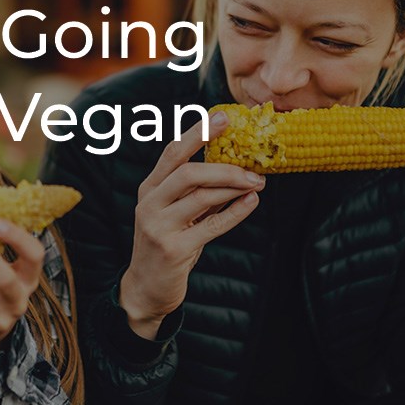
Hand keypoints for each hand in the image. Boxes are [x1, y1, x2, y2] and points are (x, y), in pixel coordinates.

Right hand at [119, 111, 265, 339]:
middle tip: (254, 165)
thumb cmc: (166, 242)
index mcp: (149, 188)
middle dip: (224, 166)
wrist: (146, 287)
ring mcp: (159, 227)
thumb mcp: (175, 211)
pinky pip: (211, 226)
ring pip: (201, 198)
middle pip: (187, 173)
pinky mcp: (173, 249)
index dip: (198, 133)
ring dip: (234, 188)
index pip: (172, 152)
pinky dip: (235, 212)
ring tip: (257, 183)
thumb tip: (235, 163)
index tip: (224, 117)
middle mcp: (149, 203)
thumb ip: (197, 190)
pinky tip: (251, 202)